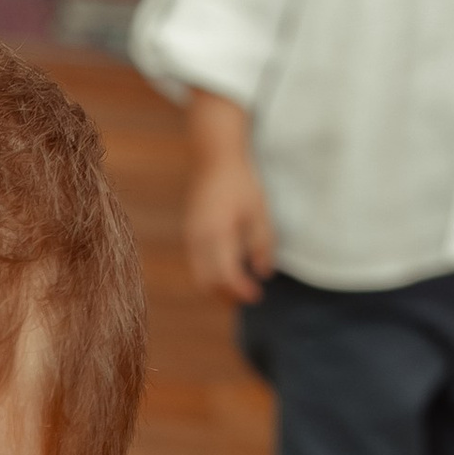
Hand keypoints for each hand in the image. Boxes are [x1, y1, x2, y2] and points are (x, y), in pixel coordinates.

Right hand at [182, 94, 273, 304]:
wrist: (214, 158)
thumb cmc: (240, 182)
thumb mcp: (259, 211)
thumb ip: (262, 243)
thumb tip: (264, 272)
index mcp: (216, 233)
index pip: (225, 274)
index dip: (241, 290)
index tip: (257, 296)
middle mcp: (198, 238)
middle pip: (207, 282)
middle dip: (227, 295)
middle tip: (249, 296)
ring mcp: (190, 236)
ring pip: (199, 275)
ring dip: (219, 286)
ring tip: (240, 287)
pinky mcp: (190, 234)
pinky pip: (197, 263)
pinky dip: (212, 273)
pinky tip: (229, 269)